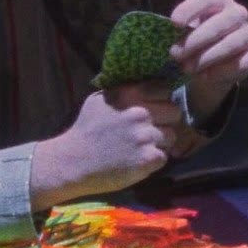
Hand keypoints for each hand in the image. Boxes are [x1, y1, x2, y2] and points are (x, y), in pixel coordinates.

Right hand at [31, 89, 176, 208]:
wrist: (73, 162)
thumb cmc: (85, 130)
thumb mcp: (98, 100)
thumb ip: (123, 91)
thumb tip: (144, 85)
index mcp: (130, 95)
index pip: (165, 90)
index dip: (162, 100)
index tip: (156, 108)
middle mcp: (140, 113)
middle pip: (175, 112)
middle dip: (165, 122)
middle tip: (151, 131)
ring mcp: (145, 136)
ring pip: (171, 136)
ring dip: (160, 143)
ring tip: (142, 147)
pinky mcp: (148, 158)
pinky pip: (164, 156)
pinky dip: (154, 160)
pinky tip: (138, 160)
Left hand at [170, 0, 247, 122]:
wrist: (216, 64)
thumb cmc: (197, 41)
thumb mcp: (187, 32)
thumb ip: (180, 31)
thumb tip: (164, 34)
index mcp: (219, 0)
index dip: (189, 10)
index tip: (173, 24)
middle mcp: (238, 13)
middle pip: (220, 23)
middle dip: (196, 40)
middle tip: (175, 54)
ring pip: (232, 43)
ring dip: (207, 57)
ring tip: (187, 68)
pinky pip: (242, 62)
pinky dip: (222, 70)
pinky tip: (206, 76)